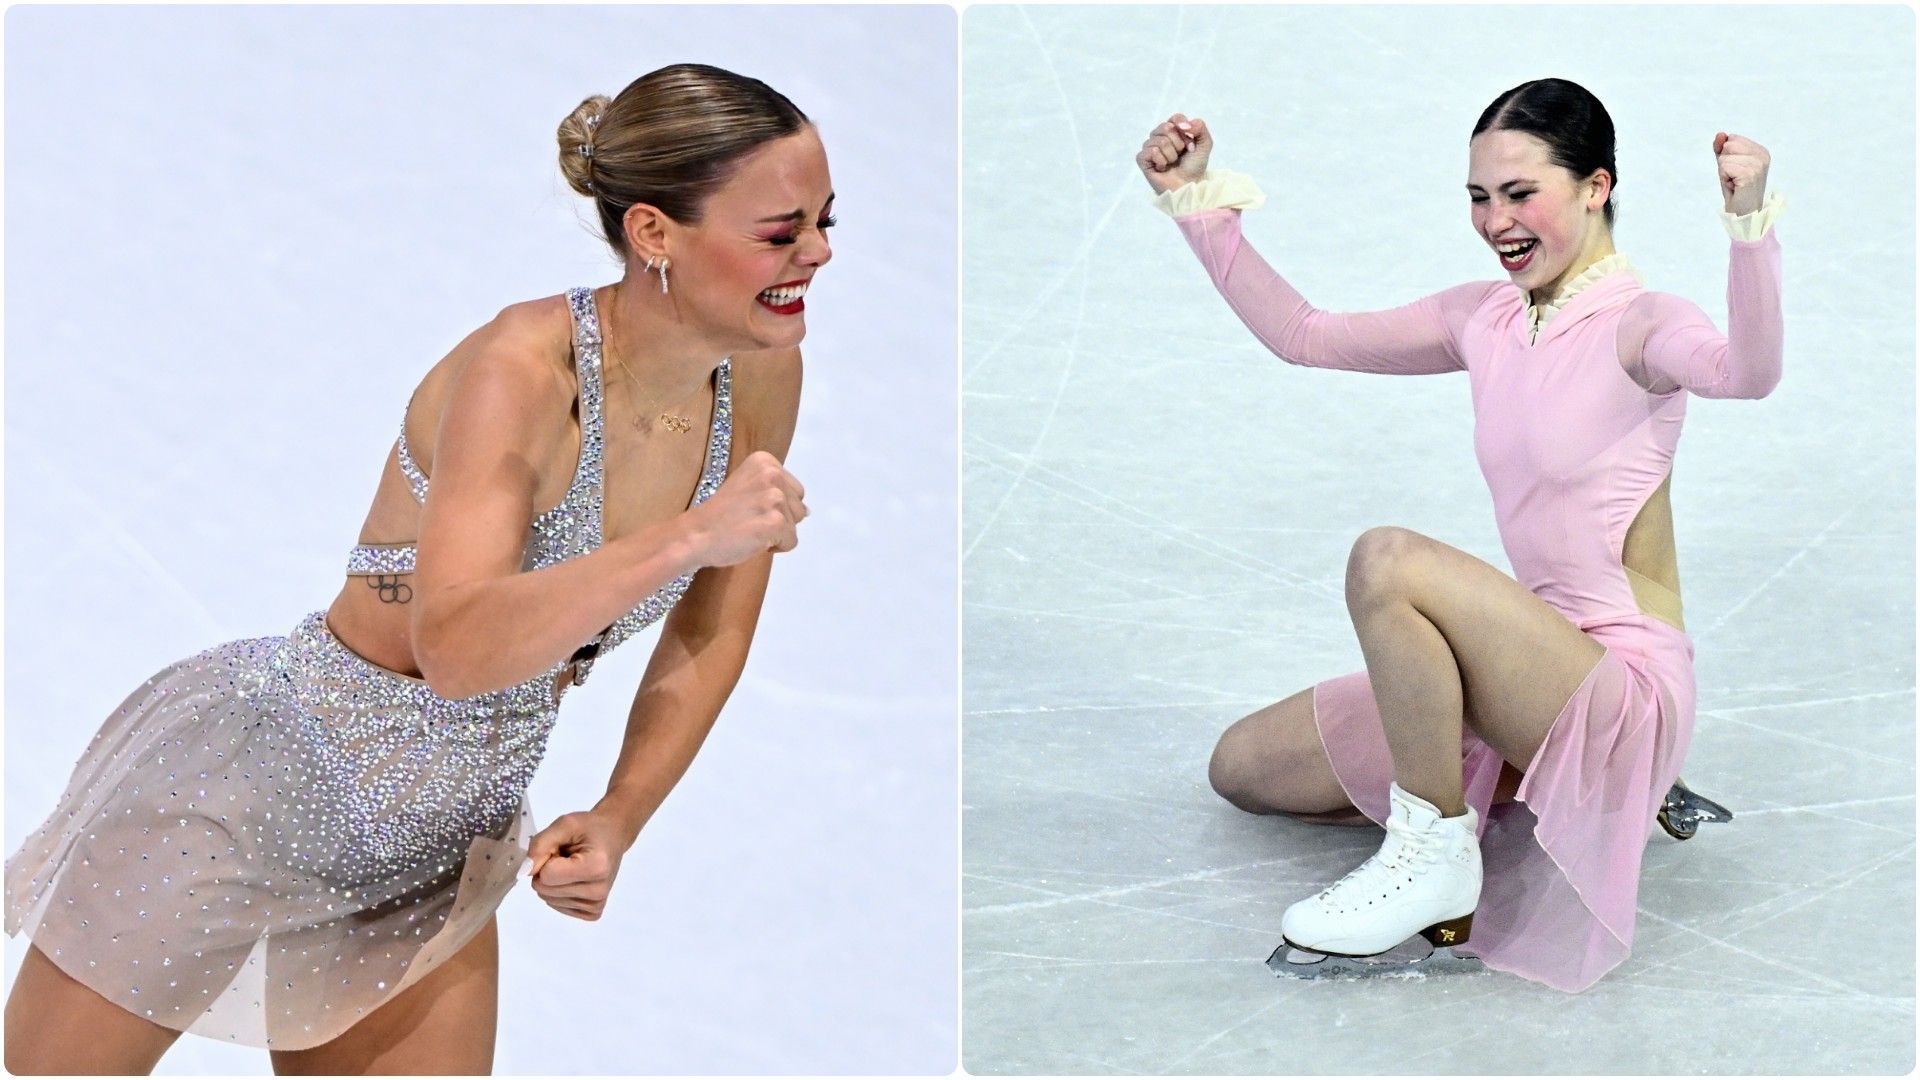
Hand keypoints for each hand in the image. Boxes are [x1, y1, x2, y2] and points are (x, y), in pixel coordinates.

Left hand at [523, 810, 627, 920]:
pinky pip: (557, 906)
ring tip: (570, 866)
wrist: (612, 836)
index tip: (561, 848)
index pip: (547, 875)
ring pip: (548, 899)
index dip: (546, 858)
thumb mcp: (564, 824)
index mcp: (595, 867)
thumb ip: (540, 844)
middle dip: (546, 871)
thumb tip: (524, 872)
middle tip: (565, 856)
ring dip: (552, 881)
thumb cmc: (589, 828)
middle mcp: (598, 891)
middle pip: (545, 890)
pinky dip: (558, 892)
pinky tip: (573, 879)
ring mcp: (596, 905)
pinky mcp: (592, 913)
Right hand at [682, 450, 805, 567]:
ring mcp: (774, 498)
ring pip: (796, 525)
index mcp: (765, 461)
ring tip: (750, 529)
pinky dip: (776, 548)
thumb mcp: (748, 488)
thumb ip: (776, 491)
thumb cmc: (719, 516)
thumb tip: (809, 511)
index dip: (775, 506)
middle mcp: (772, 474)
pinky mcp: (775, 522)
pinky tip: (753, 541)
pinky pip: (791, 542)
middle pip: (800, 507)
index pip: (795, 490)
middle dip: (780, 518)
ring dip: (777, 533)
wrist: (695, 535)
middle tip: (750, 520)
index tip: (749, 507)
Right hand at [1136, 113, 1211, 194]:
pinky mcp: (1142, 159)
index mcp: (1173, 131)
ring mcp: (1150, 147)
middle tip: (1181, 155)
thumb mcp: (1205, 144)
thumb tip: (1183, 124)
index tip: (1190, 145)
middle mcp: (1159, 137)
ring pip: (1159, 141)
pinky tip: (1163, 167)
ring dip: (1171, 155)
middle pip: (1166, 127)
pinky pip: (1151, 151)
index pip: (1175, 118)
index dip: (1185, 130)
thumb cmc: (1194, 166)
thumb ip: (1200, 127)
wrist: (1188, 185)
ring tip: (1172, 163)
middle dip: (1178, 143)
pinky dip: (1161, 160)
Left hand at [1713, 132, 1769, 215]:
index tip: (1735, 170)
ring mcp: (1758, 165)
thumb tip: (1720, 134)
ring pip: (1724, 157)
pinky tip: (1734, 186)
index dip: (1727, 156)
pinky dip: (1724, 178)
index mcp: (1760, 150)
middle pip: (1728, 146)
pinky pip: (1724, 167)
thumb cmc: (1736, 189)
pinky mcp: (1750, 174)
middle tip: (1734, 177)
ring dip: (1724, 172)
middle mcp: (1762, 155)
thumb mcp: (1727, 164)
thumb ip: (1722, 148)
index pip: (1732, 139)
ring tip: (1734, 182)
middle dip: (1724, 163)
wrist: (1744, 212)